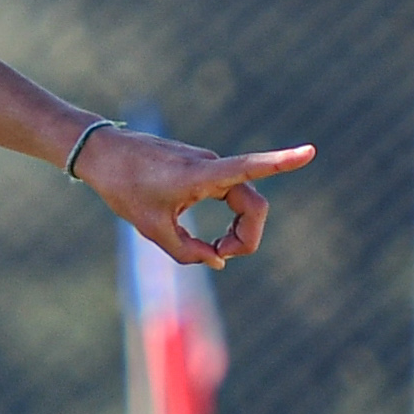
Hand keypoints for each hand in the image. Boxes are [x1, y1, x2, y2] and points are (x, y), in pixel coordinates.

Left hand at [76, 128, 314, 265]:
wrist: (104, 155)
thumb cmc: (125, 188)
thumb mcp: (152, 230)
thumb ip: (187, 252)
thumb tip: (218, 261)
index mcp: (201, 176)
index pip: (250, 168)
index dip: (282, 163)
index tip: (310, 152)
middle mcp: (213, 166)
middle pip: (253, 205)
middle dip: (248, 237)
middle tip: (221, 257)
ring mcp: (211, 166)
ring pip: (244, 201)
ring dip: (237, 230)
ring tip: (214, 250)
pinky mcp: (206, 169)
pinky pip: (231, 196)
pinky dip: (227, 219)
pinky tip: (213, 237)